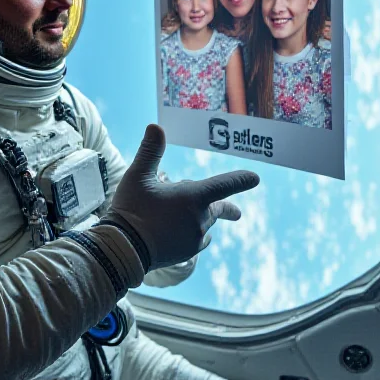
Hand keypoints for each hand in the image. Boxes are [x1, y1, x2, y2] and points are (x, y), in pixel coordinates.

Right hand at [99, 125, 258, 271]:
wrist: (124, 250)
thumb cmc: (132, 209)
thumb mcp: (138, 176)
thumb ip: (150, 152)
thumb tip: (155, 126)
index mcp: (193, 197)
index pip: (224, 185)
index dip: (241, 180)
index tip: (256, 178)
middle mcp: (200, 218)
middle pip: (217, 208)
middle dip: (226, 208)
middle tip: (237, 214)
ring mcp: (195, 237)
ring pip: (204, 222)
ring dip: (199, 217)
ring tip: (183, 215)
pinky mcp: (187, 252)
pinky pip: (198, 239)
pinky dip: (193, 233)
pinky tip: (181, 232)